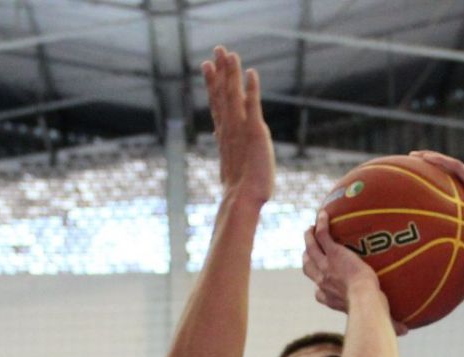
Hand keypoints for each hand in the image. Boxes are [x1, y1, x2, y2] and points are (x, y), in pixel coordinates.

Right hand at [203, 46, 272, 205]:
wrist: (242, 200)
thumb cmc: (241, 191)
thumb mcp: (232, 166)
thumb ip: (227, 149)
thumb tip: (218, 139)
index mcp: (225, 135)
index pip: (217, 103)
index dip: (212, 84)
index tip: (207, 66)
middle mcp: (230, 128)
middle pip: (222, 93)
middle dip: (220, 70)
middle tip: (217, 49)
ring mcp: (241, 129)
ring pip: (233, 95)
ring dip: (231, 73)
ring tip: (228, 53)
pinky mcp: (255, 132)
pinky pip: (252, 105)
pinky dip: (251, 88)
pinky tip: (250, 73)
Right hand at [302, 212, 406, 333]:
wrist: (365, 299)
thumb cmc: (372, 311)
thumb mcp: (379, 316)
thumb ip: (392, 323)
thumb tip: (407, 332)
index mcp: (329, 297)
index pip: (318, 292)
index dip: (318, 286)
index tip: (321, 281)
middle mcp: (323, 281)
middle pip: (308, 267)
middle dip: (307, 257)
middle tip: (309, 248)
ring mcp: (326, 266)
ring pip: (311, 248)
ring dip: (309, 238)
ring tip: (310, 228)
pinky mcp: (333, 253)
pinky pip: (322, 235)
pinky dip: (322, 224)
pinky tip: (324, 214)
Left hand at [409, 150, 463, 264]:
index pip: (455, 191)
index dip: (441, 186)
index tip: (424, 187)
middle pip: (449, 175)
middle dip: (432, 168)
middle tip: (412, 165)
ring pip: (449, 166)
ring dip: (432, 159)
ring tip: (413, 155)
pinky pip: (455, 166)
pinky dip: (440, 161)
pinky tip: (425, 157)